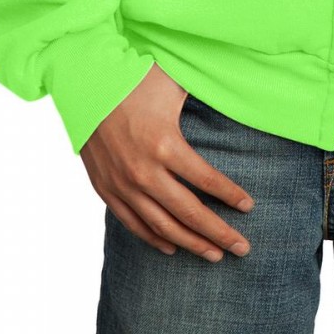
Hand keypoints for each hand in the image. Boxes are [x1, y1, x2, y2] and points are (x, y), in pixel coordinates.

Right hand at [80, 62, 254, 260]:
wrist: (84, 84)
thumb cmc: (134, 78)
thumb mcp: (173, 82)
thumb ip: (203, 93)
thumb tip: (236, 92)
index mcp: (164, 144)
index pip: (206, 180)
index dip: (231, 196)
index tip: (249, 207)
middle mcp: (144, 171)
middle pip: (189, 212)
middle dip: (219, 233)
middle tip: (243, 248)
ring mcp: (123, 184)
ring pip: (163, 226)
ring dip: (191, 243)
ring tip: (215, 255)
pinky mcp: (106, 189)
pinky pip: (134, 223)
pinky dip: (154, 239)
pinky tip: (173, 247)